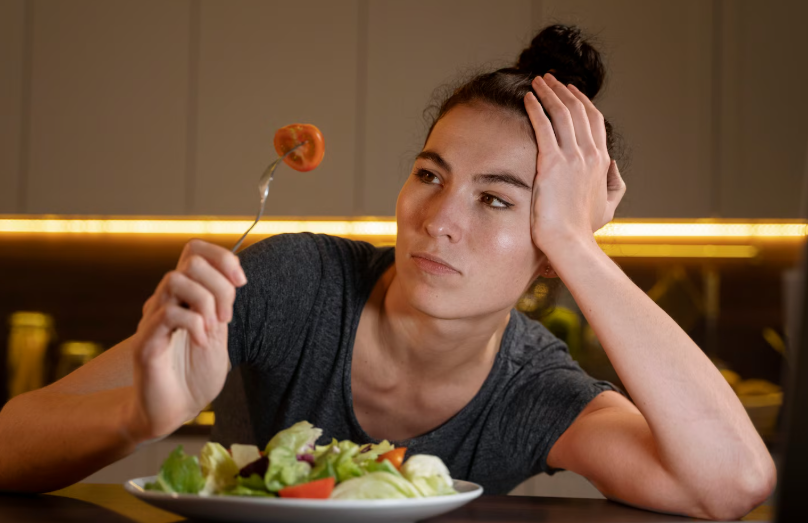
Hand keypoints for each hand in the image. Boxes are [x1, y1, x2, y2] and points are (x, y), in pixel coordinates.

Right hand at [126, 239, 246, 440]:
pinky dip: (194, 324)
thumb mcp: (218, 330)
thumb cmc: (196, 373)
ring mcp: (152, 319)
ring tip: (214, 329)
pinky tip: (203, 343)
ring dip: (205, 301)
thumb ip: (221, 303)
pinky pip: (168, 314)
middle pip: (190, 262)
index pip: (194, 249)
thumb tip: (234, 274)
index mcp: (184, 295)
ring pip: (175, 280)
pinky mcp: (145, 342)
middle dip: (220, 285)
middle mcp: (164, 301)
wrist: (176, 409)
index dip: (221, 256)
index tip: (241, 282)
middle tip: (226, 317)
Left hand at [524, 73, 625, 252]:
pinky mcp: (552, 164)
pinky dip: (536, 109)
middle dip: (563, 90)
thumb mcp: (608, 206)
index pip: (593, 121)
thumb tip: (613, 167)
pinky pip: (544, 127)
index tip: (569, 90)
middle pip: (578, 111)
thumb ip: (614, 184)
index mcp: (601, 162)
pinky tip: (527, 98)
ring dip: (549, 92)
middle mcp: (590, 155)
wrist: (569, 242)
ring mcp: (572, 158)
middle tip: (549, 78)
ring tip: (537, 80)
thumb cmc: (583, 229)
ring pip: (562, 113)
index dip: (581, 101)